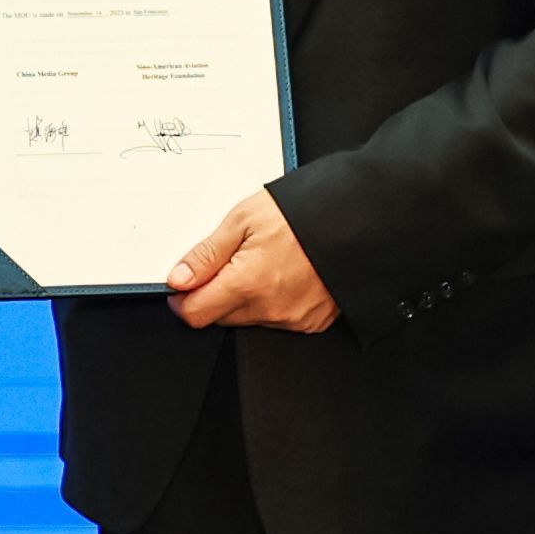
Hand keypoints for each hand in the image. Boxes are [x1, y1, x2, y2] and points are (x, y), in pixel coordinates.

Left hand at [164, 188, 334, 332]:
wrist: (356, 216)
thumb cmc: (304, 211)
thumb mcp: (243, 218)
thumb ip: (207, 254)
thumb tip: (178, 279)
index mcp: (248, 283)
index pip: (195, 314)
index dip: (182, 298)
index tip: (185, 283)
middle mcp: (271, 309)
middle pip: (220, 318)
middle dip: (215, 294)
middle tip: (233, 260)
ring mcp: (294, 319)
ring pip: (249, 319)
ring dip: (246, 298)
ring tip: (266, 262)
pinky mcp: (312, 322)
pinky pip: (279, 320)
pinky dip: (274, 302)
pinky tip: (285, 275)